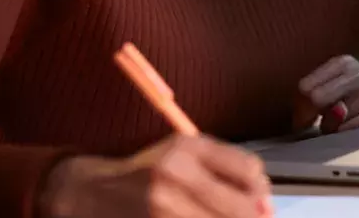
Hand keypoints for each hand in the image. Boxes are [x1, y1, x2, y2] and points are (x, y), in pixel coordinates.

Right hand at [39, 134, 271, 217]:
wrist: (93, 193)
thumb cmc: (147, 172)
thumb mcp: (183, 153)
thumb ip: (224, 167)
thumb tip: (264, 198)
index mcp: (188, 146)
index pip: (248, 168)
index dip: (261, 188)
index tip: (262, 198)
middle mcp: (176, 173)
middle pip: (240, 205)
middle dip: (255, 216)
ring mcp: (163, 206)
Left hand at [296, 55, 358, 133]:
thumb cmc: (358, 94)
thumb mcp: (338, 83)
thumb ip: (315, 95)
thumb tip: (301, 123)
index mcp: (343, 63)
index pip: (305, 86)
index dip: (300, 106)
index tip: (305, 116)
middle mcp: (358, 73)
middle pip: (316, 98)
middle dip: (311, 116)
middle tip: (316, 124)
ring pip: (331, 119)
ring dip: (331, 128)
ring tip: (341, 124)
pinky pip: (346, 131)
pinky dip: (344, 135)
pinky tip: (352, 129)